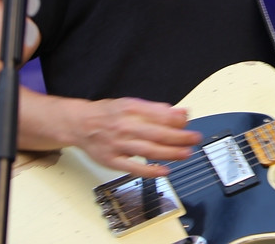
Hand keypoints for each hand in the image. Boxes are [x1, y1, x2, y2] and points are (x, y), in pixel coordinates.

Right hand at [70, 97, 201, 177]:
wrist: (79, 124)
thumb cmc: (107, 114)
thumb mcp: (131, 103)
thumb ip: (156, 109)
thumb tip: (180, 113)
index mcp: (130, 109)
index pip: (159, 115)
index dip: (177, 120)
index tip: (189, 123)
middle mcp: (124, 126)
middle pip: (157, 133)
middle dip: (180, 137)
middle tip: (195, 138)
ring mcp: (118, 145)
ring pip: (148, 150)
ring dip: (170, 153)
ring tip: (186, 153)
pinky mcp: (112, 160)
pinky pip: (133, 168)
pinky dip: (150, 171)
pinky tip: (164, 171)